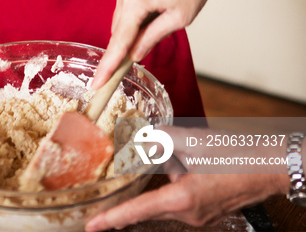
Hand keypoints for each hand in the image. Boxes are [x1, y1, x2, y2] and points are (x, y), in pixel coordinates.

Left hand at [85, 126, 288, 230]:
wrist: (268, 167)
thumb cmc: (235, 155)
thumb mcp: (194, 141)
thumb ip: (163, 139)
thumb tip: (144, 138)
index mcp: (181, 199)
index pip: (137, 212)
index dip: (112, 219)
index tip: (92, 226)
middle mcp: (188, 214)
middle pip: (151, 202)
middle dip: (141, 189)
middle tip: (133, 181)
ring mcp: (198, 216)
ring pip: (167, 197)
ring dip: (167, 177)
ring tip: (189, 157)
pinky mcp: (206, 211)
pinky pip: (181, 196)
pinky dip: (179, 179)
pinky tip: (193, 162)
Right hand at [92, 0, 241, 88]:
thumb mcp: (179, 17)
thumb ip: (153, 36)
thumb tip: (136, 53)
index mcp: (135, 2)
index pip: (117, 42)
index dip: (107, 66)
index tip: (96, 84)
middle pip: (118, 29)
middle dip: (119, 49)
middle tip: (121, 71)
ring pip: (122, 15)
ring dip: (129, 31)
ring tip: (145, 39)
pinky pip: (127, 2)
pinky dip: (133, 15)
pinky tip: (149, 17)